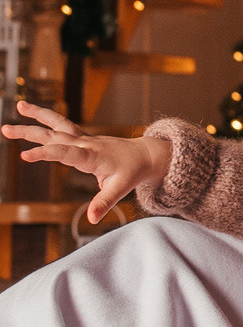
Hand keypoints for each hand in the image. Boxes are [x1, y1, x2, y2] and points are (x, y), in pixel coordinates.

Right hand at [0, 102, 169, 224]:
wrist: (144, 155)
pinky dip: (46, 117)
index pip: (65, 153)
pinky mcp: (81, 138)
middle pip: (54, 135)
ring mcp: (83, 138)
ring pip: (57, 124)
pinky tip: (31, 111)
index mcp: (92, 156)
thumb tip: (92, 220)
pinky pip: (61, 125)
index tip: (25, 155)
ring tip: (18, 106)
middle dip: (30, 132)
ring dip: (37, 115)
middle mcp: (85, 143)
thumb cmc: (132, 171)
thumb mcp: (121, 189)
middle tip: (5, 130)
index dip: (46, 153)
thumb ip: (104, 203)